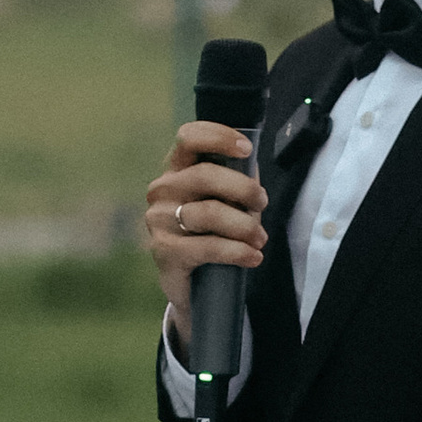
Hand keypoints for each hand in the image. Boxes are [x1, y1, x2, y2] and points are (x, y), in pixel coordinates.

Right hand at [146, 119, 264, 345]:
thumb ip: (236, 181)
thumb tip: (252, 167)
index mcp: (177, 169)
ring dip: (244, 225)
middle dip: (243, 188)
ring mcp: (159, 220)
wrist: (194, 285)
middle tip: (261, 204)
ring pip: (209, 212)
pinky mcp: (163, 251)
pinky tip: (252, 257)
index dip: (219, 137)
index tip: (247, 149)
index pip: (189, 138)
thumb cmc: (214, 233)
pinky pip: (207, 246)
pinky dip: (237, 251)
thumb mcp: (226, 202)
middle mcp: (162, 190)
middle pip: (205, 175)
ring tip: (260, 239)